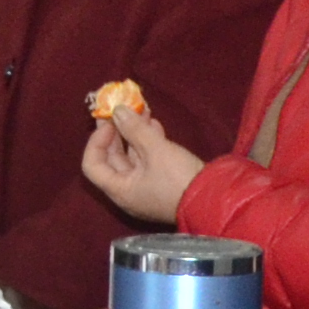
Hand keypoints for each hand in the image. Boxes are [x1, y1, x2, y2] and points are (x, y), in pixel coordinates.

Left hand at [81, 104, 203, 222]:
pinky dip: (148, 142)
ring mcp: (145, 188)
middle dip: (117, 131)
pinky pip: (148, 160)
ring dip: (135, 133)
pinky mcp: (162, 182)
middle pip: (112, 158)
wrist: (215, 200)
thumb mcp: (156, 150)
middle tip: (120, 108)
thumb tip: (117, 110)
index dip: (96, 140)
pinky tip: (155, 125)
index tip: (109, 122)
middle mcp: (128, 191)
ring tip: (142, 110)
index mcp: (120, 190)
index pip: (92, 165)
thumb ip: (134, 129)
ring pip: (133, 157)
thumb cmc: (179, 178)